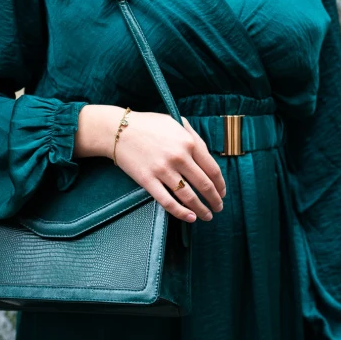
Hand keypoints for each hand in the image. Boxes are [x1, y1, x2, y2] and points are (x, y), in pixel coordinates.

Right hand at [76, 105, 225, 222]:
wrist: (118, 129)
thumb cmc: (148, 124)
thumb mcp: (176, 121)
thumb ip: (193, 136)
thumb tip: (207, 153)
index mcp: (189, 142)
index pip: (212, 169)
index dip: (220, 185)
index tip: (222, 193)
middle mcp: (179, 157)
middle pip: (204, 185)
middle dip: (214, 200)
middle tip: (218, 208)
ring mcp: (163, 170)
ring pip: (189, 196)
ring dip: (202, 209)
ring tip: (207, 216)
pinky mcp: (148, 180)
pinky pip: (168, 201)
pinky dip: (181, 212)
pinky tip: (190, 218)